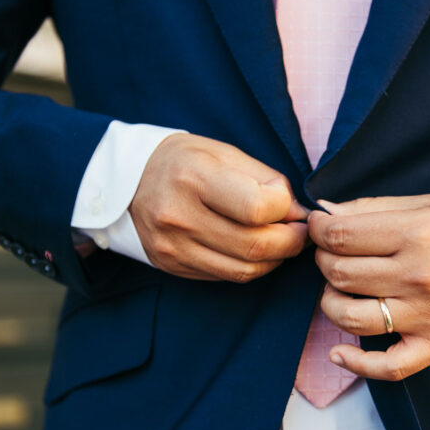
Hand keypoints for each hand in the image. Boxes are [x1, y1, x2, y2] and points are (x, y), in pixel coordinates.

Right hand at [129, 133, 308, 280]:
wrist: (131, 178)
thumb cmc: (187, 160)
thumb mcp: (225, 153)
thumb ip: (266, 180)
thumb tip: (297, 213)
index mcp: (194, 177)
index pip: (257, 208)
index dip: (286, 209)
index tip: (290, 205)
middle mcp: (178, 215)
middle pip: (254, 246)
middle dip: (290, 242)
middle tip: (299, 232)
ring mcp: (172, 246)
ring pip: (243, 269)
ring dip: (274, 259)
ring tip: (280, 242)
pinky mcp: (171, 265)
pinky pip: (225, 276)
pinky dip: (249, 266)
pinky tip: (252, 250)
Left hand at [308, 195, 429, 380]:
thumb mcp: (424, 205)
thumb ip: (371, 208)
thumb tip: (325, 213)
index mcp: (416, 234)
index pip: (341, 236)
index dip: (319, 230)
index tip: (318, 228)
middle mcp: (420, 276)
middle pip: (340, 274)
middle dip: (324, 261)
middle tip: (332, 255)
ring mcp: (427, 315)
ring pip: (350, 317)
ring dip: (330, 303)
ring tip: (339, 291)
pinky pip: (387, 366)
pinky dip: (356, 363)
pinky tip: (339, 352)